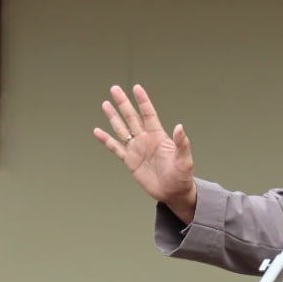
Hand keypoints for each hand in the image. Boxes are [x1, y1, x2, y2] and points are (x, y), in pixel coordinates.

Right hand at [94, 84, 197, 222]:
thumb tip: (179, 126)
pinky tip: (97, 132)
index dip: (142, 101)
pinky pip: (115, 148)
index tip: (136, 88)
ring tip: (105, 104)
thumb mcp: (185, 160)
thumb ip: (181, 144)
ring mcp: (136, 149)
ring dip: (113, 117)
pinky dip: (106, 140)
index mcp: (158, 136)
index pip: (148, 114)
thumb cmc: (182, 176)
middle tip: (115, 89)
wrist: (173, 193)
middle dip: (123, 103)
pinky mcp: (129, 161)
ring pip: (122, 129)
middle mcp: (145, 139)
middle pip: (132, 117)